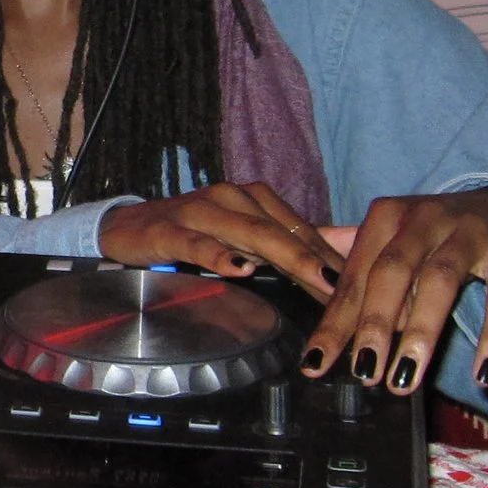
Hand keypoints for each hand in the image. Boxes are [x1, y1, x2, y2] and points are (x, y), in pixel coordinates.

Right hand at [97, 181, 339, 299]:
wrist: (123, 227)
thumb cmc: (190, 235)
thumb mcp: (242, 238)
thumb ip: (288, 244)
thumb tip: (345, 250)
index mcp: (252, 199)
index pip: (301, 228)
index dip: (332, 256)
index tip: (364, 286)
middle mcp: (230, 197)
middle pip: (281, 231)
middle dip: (318, 259)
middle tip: (348, 290)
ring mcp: (198, 212)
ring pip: (248, 232)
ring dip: (284, 255)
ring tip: (314, 276)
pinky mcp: (166, 230)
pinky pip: (197, 242)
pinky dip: (219, 254)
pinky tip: (238, 268)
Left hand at [297, 188, 487, 396]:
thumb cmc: (438, 233)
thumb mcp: (393, 236)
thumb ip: (347, 257)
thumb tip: (286, 269)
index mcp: (386, 218)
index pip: (355, 276)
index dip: (335, 322)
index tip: (316, 365)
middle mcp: (424, 218)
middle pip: (391, 272)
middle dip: (374, 324)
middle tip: (363, 373)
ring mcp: (469, 230)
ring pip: (440, 281)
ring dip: (421, 332)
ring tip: (405, 380)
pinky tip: (483, 373)